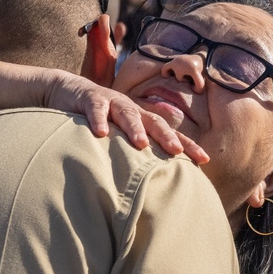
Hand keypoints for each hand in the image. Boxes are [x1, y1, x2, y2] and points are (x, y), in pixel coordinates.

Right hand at [45, 72, 208, 163]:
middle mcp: (131, 110)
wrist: (68, 91)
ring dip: (134, 128)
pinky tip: (101, 133)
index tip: (204, 160)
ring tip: (141, 144)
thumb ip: (134, 153)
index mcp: (142, 120)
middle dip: (167, 136)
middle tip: (177, 151)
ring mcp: (112, 102)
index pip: (169, 133)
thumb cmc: (99, 120)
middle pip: (154, 122)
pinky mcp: (90, 99)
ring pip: (127, 114)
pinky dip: (98, 119)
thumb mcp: (118, 135)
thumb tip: (153, 182)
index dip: (187, 145)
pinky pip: (96, 109)